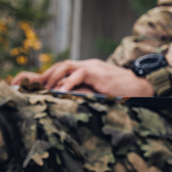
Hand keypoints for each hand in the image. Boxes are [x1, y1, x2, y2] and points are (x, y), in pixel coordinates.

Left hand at [12, 59, 153, 96]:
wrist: (140, 86)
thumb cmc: (121, 92)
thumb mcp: (98, 93)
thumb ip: (84, 94)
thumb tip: (67, 106)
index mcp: (84, 70)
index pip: (61, 70)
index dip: (44, 78)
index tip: (30, 87)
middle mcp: (85, 66)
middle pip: (59, 66)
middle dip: (43, 77)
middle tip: (31, 90)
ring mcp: (92, 67)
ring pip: (65, 66)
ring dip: (53, 78)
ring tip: (45, 91)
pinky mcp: (98, 73)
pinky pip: (80, 73)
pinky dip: (69, 81)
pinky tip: (62, 91)